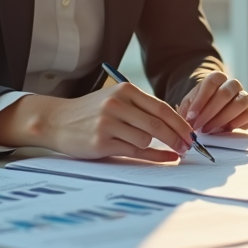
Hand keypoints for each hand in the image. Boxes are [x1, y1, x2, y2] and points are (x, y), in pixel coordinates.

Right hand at [0, 83, 193, 160]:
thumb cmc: (91, 112)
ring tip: (140, 144)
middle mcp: (117, 104)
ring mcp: (108, 123)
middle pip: (158, 124)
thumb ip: (142, 110)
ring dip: (150, 146)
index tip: (191, 135)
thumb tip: (175, 128)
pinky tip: (156, 156)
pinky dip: (147, 155)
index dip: (180, 123)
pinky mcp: (101, 142)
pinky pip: (133, 151)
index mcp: (125, 90)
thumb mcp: (116, 102)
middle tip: (187, 148)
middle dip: (177, 138)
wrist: (56, 121)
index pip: (161, 107)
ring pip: (146, 139)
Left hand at [177, 72, 247, 133]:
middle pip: (225, 93)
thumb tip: (187, 121)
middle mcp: (233, 85)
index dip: (200, 100)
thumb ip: (187, 110)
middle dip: (210, 112)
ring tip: (209, 130)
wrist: (213, 113)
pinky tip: (226, 129)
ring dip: (223, 118)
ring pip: (240, 103)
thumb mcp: (189, 105)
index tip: (190, 116)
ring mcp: (244, 97)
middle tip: (198, 126)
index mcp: (217, 78)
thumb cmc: (200, 107)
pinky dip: (240, 122)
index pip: (211, 82)